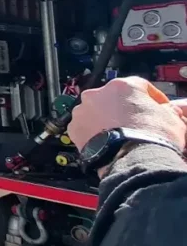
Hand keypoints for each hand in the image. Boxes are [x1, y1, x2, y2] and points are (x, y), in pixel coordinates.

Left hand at [67, 76, 185, 153]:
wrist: (132, 160)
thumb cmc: (151, 139)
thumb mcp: (172, 119)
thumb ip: (166, 110)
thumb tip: (166, 111)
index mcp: (123, 85)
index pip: (139, 86)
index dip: (150, 97)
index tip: (155, 106)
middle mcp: (98, 94)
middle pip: (113, 98)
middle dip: (123, 108)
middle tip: (134, 122)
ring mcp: (83, 110)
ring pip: (95, 111)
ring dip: (105, 119)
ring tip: (118, 133)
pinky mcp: (74, 128)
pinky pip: (84, 127)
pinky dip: (93, 132)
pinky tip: (106, 141)